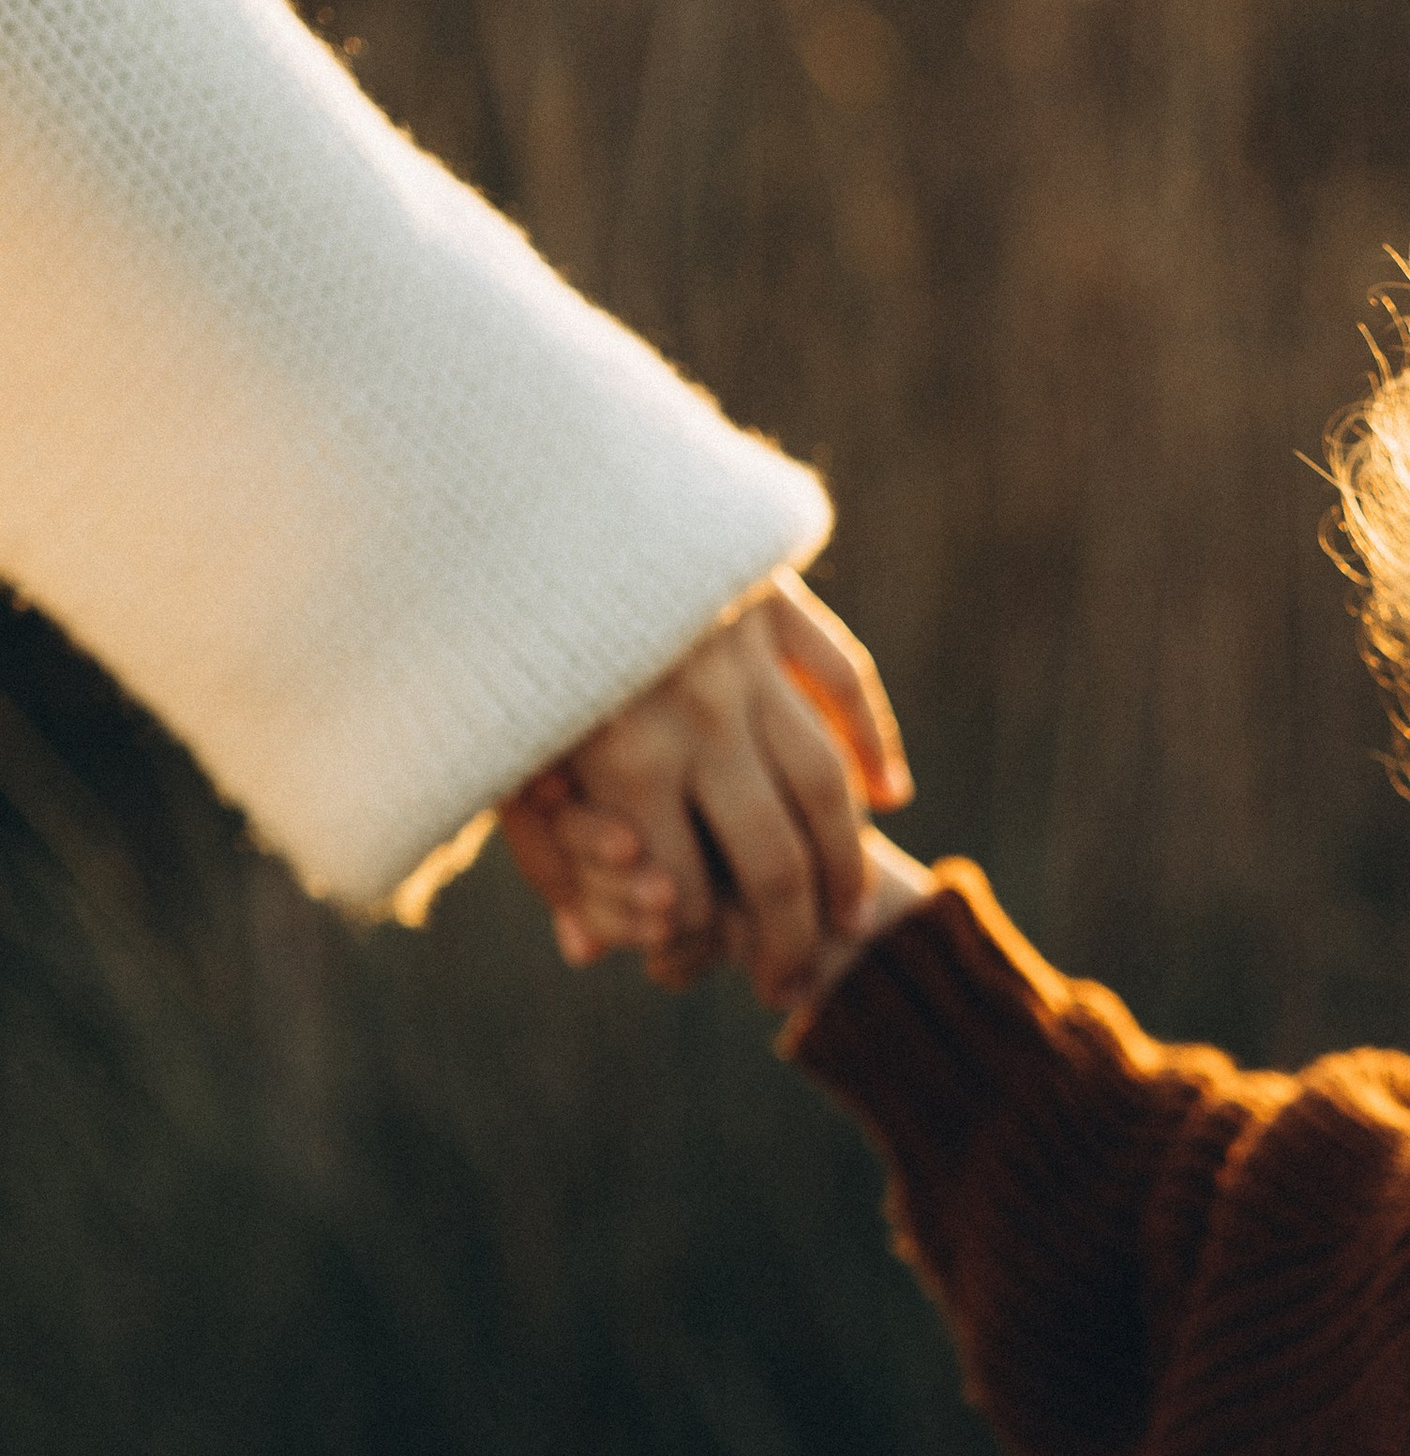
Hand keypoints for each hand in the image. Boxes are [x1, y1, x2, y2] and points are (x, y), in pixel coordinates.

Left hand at [500, 575, 910, 1011]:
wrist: (498, 475)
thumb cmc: (474, 624)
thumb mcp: (489, 747)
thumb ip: (545, 850)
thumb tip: (586, 951)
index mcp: (624, 757)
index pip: (688, 895)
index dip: (689, 948)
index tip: (684, 966)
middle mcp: (700, 712)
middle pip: (775, 857)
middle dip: (786, 938)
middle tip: (790, 980)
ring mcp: (747, 653)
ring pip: (826, 779)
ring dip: (845, 859)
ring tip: (850, 913)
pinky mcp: (770, 596)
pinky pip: (843, 676)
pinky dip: (873, 739)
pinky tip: (888, 795)